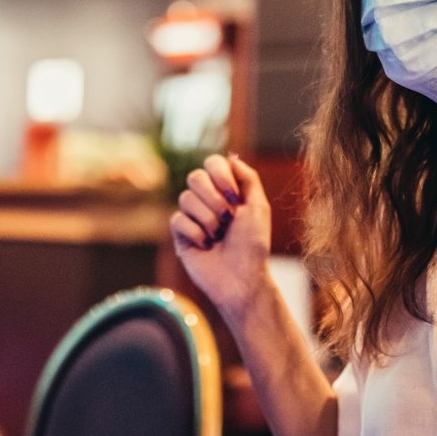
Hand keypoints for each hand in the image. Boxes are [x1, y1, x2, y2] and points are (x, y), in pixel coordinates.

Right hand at [170, 153, 272, 316]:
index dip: (220, 176)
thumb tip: (231, 157)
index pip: (212, 164)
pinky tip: (206, 246)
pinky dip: (196, 233)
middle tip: (228, 218)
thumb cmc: (253, 246)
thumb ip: (248, 178)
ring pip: (185, 198)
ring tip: (218, 236)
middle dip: (213, 199)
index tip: (234, 197)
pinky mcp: (180, 235)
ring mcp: (192, 217)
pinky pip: (177, 219)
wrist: (242, 278)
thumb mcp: (258, 207)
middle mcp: (207, 201)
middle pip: (194, 177)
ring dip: (208, 219)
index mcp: (226, 192)